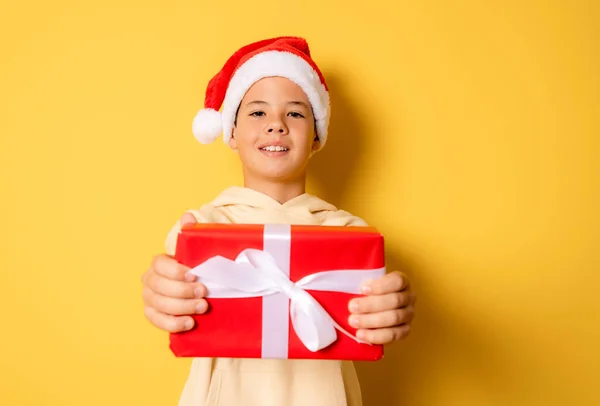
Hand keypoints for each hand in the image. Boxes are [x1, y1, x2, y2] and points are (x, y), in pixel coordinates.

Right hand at [141, 213, 207, 332]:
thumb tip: (188, 216)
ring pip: (159, 305)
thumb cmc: (197, 267)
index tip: (194, 274)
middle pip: (159, 287)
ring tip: (203, 307)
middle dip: (182, 291)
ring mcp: (149, 299)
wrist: (199, 288)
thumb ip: (192, 232)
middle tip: (204, 292)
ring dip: (182, 308)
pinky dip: (173, 324)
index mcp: (158, 263)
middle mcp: (149, 281)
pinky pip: (157, 322)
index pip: (159, 265)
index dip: (175, 271)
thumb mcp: (197, 250)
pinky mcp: (154, 315)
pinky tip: (190, 323)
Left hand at [347, 271, 415, 344]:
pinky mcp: (404, 331)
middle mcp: (409, 297)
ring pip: (394, 318)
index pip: (397, 281)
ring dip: (371, 321)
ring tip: (353, 321)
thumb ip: (356, 278)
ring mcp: (408, 315)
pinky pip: (394, 335)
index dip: (381, 285)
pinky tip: (361, 334)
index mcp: (402, 281)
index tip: (362, 289)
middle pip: (395, 300)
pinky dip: (376, 335)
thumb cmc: (367, 292)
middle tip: (352, 307)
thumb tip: (332, 276)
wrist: (372, 310)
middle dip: (371, 305)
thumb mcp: (365, 282)